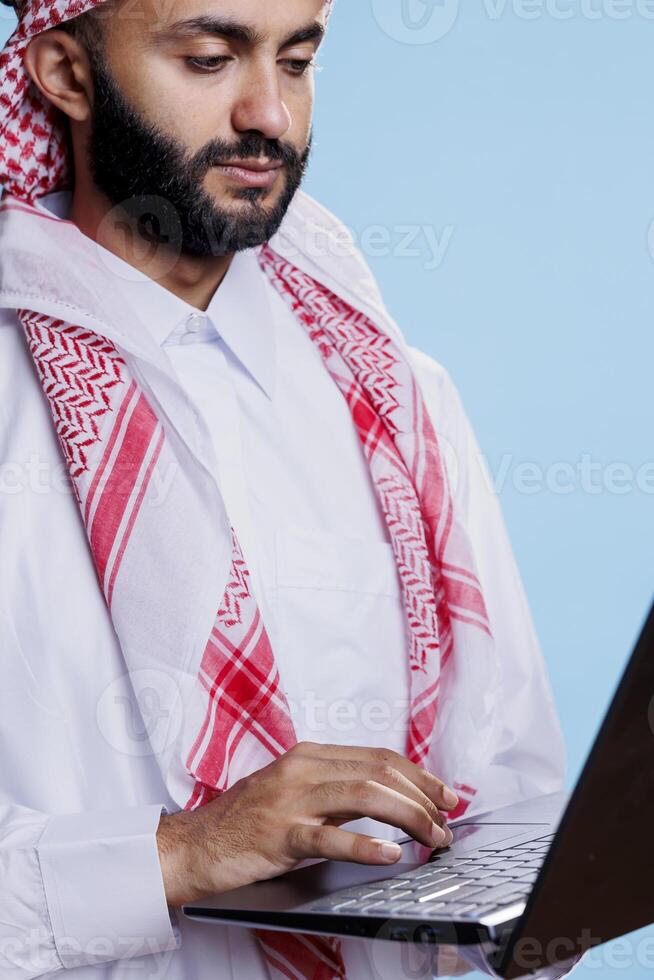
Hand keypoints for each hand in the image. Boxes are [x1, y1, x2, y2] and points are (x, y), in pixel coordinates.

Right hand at [156, 742, 457, 906]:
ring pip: (365, 796)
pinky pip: (329, 836)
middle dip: (423, 796)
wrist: (195, 845)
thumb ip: (338, 790)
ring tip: (433, 838)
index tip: (447, 795)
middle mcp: (304, 769)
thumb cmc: (248, 822)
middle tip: (447, 822)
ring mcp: (291, 800)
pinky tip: (390, 854)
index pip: (380, 756)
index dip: (420, 775)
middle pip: (380, 772)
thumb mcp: (296, 792)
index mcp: (311, 755)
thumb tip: (392, 799)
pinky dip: (365, 844)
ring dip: (409, 817)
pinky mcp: (279, 833)